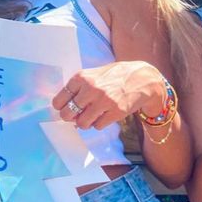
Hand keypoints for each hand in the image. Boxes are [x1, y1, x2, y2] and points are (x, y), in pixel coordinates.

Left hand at [52, 62, 166, 129]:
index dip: (60, 107)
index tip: (63, 108)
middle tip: (74, 116)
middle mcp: (91, 88)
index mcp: (81, 77)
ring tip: (90, 116)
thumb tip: (65, 108)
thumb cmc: (113, 76)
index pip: (60, 99)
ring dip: (84, 123)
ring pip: (82, 123)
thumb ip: (79, 88)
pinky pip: (97, 126)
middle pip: (67, 113)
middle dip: (69, 117)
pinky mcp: (115, 112)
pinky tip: (103, 115)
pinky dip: (98, 123)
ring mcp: (103, 101)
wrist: (141, 78)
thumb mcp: (93, 75)